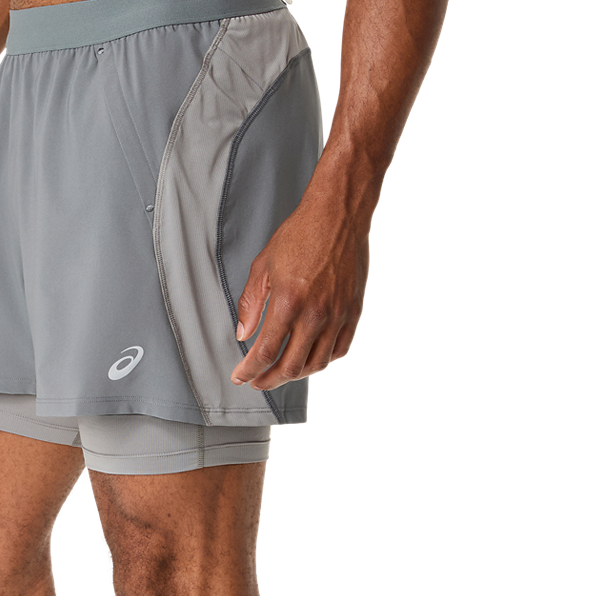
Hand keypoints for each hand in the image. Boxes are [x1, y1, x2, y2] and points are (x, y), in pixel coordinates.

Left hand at [229, 192, 370, 389]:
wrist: (338, 214)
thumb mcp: (263, 266)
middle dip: (269, 380)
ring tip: (282, 371)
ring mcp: (337, 315)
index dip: (250, 371)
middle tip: (258, 381)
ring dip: (296, 374)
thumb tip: (243, 335)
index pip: (265, 353)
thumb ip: (250, 304)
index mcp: (288, 302)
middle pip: (290, 367)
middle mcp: (315, 314)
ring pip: (316, 364)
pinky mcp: (354, 312)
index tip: (240, 377)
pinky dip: (323, 361)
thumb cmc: (300, 235)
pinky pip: (339, 350)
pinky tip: (310, 357)